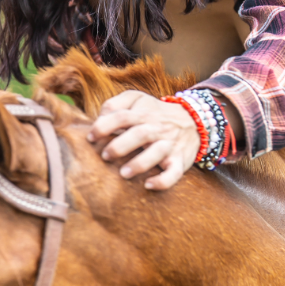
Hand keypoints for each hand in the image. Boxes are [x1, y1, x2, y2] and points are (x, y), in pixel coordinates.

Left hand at [86, 91, 200, 189]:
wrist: (194, 121)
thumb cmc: (155, 114)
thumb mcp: (138, 100)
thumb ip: (116, 104)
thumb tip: (99, 117)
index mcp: (143, 113)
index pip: (123, 116)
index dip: (104, 126)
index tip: (90, 138)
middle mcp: (157, 128)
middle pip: (139, 133)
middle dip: (120, 145)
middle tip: (105, 156)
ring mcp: (170, 145)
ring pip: (157, 152)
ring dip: (139, 163)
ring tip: (123, 173)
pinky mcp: (180, 161)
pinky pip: (174, 173)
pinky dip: (163, 181)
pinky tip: (149, 185)